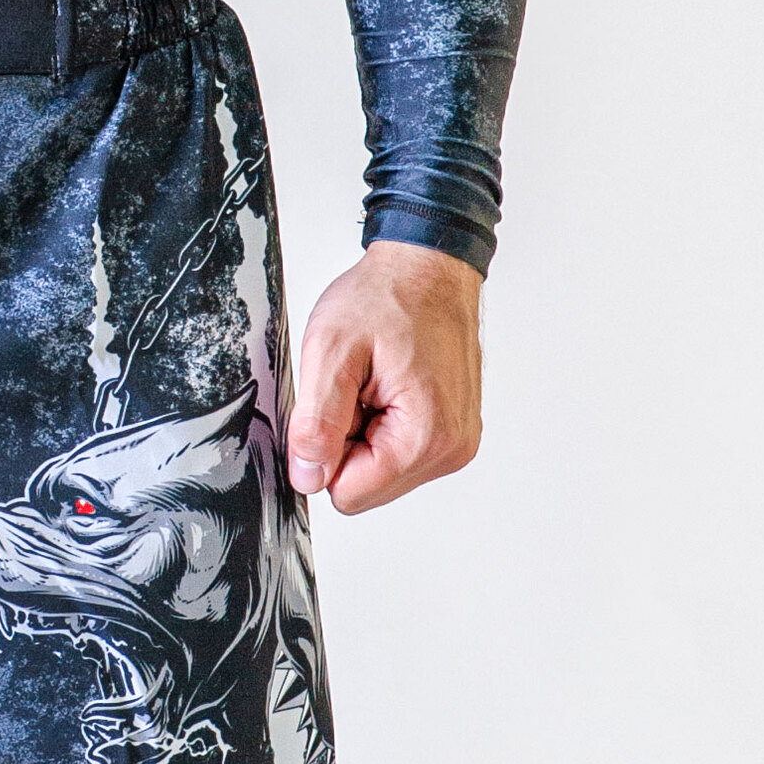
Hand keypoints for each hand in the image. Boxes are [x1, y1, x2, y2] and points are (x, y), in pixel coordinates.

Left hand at [287, 241, 484, 516]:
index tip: (339, 402)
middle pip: (366, 487)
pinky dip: (382, 424)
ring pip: (380, 472)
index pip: (348, 494)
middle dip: (347, 442)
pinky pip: (398, 453)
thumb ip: (316, 422)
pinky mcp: (452, 432)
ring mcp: (456, 443)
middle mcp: (451, 449)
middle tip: (358, 387)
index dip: (325, 452)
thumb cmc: (388, 298)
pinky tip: (388, 385)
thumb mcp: (332, 351)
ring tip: (375, 383)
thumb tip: (307, 477)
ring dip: (363, 432)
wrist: (428, 268)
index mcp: (425, 438)